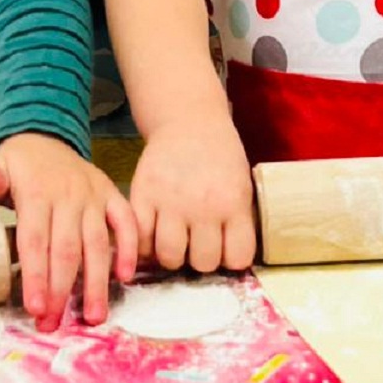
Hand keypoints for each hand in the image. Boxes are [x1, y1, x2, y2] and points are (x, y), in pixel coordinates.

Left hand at [0, 135, 136, 330]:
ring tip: (94, 317)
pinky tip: (124, 277)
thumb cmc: (20, 165)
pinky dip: (127, 248)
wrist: (47, 137)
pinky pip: (125, 222)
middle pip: (66, 250)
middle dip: (62, 291)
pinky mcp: (111, 196)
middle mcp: (69, 196)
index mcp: (38, 193)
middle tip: (55, 324)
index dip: (36, 276)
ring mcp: (93, 197)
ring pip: (96, 244)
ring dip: (96, 283)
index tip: (36, 308)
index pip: (35, 240)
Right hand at [129, 118, 255, 276]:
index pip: (237, 257)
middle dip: (200, 258)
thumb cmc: (220, 156)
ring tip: (175, 241)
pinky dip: (145, 244)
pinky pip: (140, 238)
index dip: (231, 258)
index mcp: (233, 203)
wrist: (189, 121)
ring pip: (170, 256)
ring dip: (173, 255)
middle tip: (197, 244)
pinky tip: (153, 234)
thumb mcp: (241, 184)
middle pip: (202, 262)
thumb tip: (228, 260)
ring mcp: (170, 201)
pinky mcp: (143, 194)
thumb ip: (237, 220)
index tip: (225, 250)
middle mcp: (203, 206)